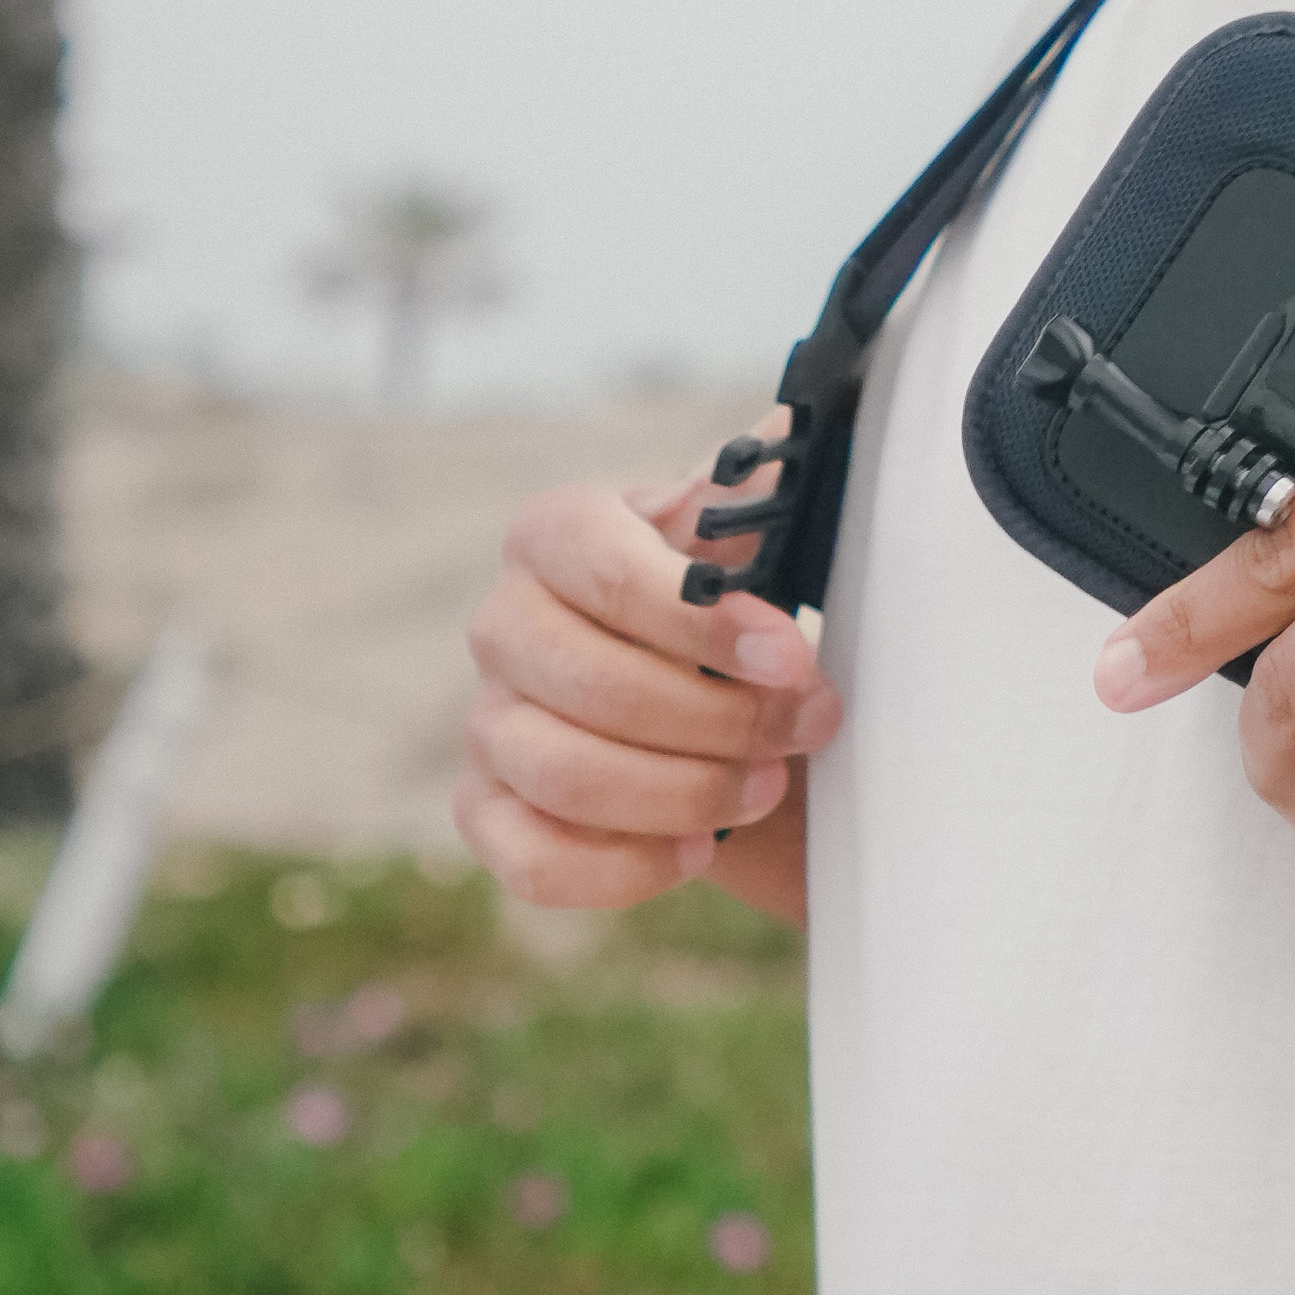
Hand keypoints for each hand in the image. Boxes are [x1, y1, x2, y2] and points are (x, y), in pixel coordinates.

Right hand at [454, 416, 841, 915]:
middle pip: (596, 688)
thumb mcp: (737, 537)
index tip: (793, 657)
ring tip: (768, 785)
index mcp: (556, 534)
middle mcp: (502, 623)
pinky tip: (696, 850)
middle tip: (809, 726)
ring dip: (687, 792)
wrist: (693, 681)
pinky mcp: (486, 809)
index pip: (611, 575)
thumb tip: (795, 427)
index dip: (706, 621)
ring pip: (567, 776)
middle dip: (720, 720)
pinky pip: (532, 858)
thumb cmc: (716, 598)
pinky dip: (621, 867)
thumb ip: (753, 493)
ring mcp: (485, 722)